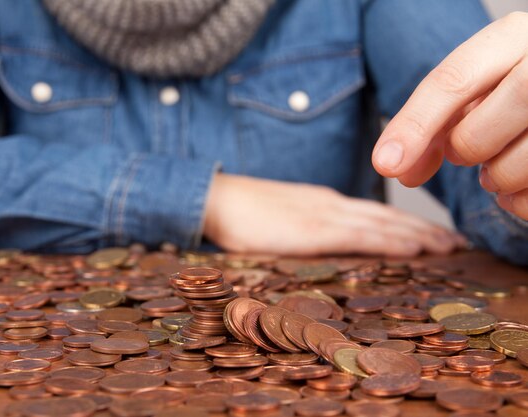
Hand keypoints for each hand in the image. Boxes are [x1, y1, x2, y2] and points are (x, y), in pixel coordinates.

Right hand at [203, 173, 464, 256]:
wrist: (216, 198)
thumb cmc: (242, 211)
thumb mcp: (283, 217)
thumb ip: (307, 228)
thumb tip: (327, 243)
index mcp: (324, 203)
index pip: (375, 213)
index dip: (407, 224)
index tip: (433, 236)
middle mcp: (332, 205)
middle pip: (387, 217)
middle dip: (424, 231)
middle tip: (457, 243)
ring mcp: (324, 215)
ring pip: (383, 225)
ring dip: (419, 237)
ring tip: (449, 248)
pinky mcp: (313, 231)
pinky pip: (362, 236)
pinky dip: (392, 241)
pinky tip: (415, 249)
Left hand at [372, 12, 527, 219]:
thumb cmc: (520, 90)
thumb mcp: (481, 86)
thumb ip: (434, 119)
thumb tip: (393, 163)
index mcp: (516, 37)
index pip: (451, 82)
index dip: (412, 128)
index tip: (385, 164)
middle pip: (473, 136)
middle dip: (462, 152)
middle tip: (469, 148)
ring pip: (508, 170)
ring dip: (494, 179)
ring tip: (503, 160)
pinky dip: (519, 201)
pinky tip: (526, 180)